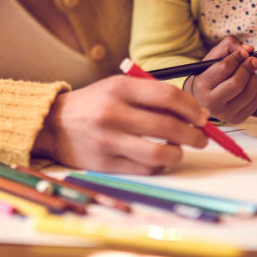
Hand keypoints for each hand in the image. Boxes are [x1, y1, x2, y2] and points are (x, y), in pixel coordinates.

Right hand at [32, 74, 209, 173]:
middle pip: (169, 126)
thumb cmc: (94, 104)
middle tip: (202, 138)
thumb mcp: (118, 87)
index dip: (192, 108)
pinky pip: (145, 169)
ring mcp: (109, 140)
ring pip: (160, 153)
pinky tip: (158, 158)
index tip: (203, 117)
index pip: (168, 96)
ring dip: (178, 153)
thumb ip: (151, 95)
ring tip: (179, 149)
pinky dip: (159, 165)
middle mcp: (114, 113)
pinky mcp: (106, 164)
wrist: (53, 124)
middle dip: (194, 135)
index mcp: (119, 88)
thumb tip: (193, 112)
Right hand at [183, 36, 256, 123]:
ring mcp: (224, 114)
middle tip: (254, 60)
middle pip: (237, 83)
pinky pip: (255, 101)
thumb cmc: (209, 74)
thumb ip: (229, 44)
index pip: (224, 68)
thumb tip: (249, 49)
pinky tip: (249, 84)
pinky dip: (256, 89)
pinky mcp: (236, 119)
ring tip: (249, 72)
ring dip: (253, 78)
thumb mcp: (213, 56)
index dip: (237, 57)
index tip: (244, 52)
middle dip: (248, 68)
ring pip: (249, 92)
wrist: (202, 98)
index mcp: (201, 85)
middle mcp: (211, 103)